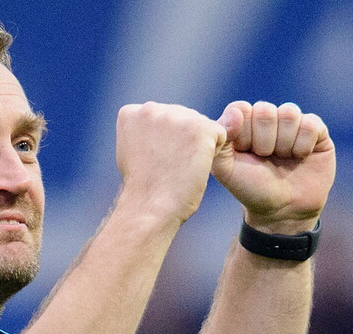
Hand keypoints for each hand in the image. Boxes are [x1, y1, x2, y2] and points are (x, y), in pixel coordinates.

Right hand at [116, 102, 226, 223]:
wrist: (149, 207)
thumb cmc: (143, 188)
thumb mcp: (133, 152)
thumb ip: (149, 132)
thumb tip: (180, 128)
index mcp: (132, 112)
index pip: (162, 118)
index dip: (164, 142)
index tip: (152, 162)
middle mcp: (151, 108)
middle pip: (183, 118)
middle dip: (183, 141)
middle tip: (168, 167)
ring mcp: (176, 116)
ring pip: (202, 126)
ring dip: (198, 147)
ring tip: (180, 168)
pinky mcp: (201, 127)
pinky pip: (220, 134)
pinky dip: (213, 153)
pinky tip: (195, 167)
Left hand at [211, 101, 335, 233]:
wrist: (283, 210)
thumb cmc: (251, 189)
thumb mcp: (225, 170)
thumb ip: (219, 140)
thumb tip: (237, 112)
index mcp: (243, 124)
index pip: (241, 108)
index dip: (243, 132)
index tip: (244, 153)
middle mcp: (268, 120)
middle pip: (265, 110)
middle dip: (263, 141)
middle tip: (265, 158)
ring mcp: (292, 123)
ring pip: (289, 113)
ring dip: (284, 143)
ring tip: (282, 158)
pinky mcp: (316, 130)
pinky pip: (310, 123)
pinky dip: (303, 145)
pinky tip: (300, 157)